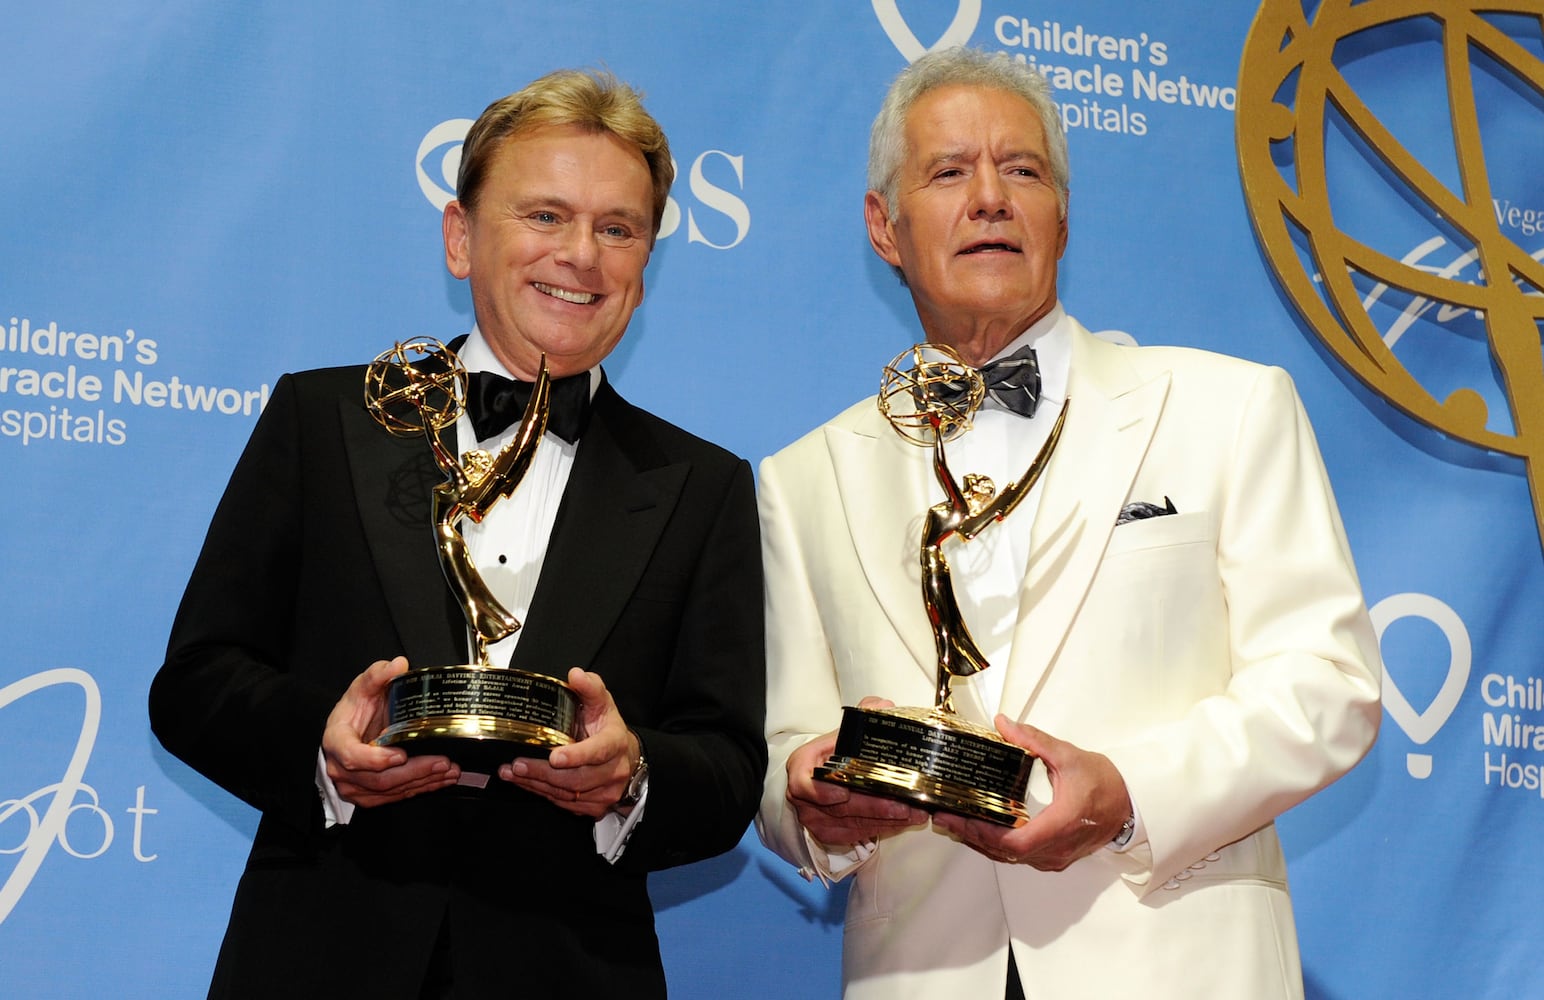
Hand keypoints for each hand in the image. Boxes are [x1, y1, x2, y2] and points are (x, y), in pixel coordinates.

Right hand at [322, 656, 460, 807]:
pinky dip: (421, 788)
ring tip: (449, 770)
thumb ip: (378, 675)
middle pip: (379, 779)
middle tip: (442, 761)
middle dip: (414, 771)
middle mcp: (342, 768)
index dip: (376, 759)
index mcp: (337, 740)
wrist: (348, 731)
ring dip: (423, 782)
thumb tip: (397, 664)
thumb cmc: (353, 711)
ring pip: (390, 791)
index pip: (352, 756)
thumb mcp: (363, 688)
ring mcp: (355, 785)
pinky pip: (395, 796)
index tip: (400, 754)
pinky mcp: (369, 795)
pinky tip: (440, 780)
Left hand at [499, 667, 637, 818]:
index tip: (554, 757)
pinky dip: (542, 794)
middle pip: (577, 778)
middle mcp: (613, 770)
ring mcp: (605, 792)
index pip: (598, 751)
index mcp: (615, 742)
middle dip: (543, 773)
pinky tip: (524, 783)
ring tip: (511, 773)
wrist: (626, 758)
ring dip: (536, 784)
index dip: (577, 756)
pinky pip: (565, 804)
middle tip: (517, 765)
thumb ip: (589, 687)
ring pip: (568, 794)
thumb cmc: (608, 728)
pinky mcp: (594, 806)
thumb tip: (575, 674)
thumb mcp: (602, 702)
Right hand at [786, 697, 928, 846]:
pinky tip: (903, 821)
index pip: (803, 784)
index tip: (844, 793)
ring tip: (914, 812)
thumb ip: (866, 714)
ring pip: (852, 825)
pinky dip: (881, 828)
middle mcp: (804, 796)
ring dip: (885, 820)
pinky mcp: (829, 833)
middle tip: (904, 805)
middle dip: (875, 807)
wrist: (830, 772)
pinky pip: (856, 835)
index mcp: (803, 765)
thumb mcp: (848, 728)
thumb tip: (884, 707)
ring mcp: (815, 818)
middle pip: (839, 809)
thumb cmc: (838, 751)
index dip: (821, 792)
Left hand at [933, 716, 1130, 870]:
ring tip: (955, 822)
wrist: (1131, 804)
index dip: (983, 834)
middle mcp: (1057, 848)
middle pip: (1005, 853)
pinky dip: (997, 846)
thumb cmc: (1106, 783)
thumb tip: (1004, 724)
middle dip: (971, 836)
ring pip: (1011, 859)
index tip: (959, 818)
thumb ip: (1033, 740)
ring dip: (981, 843)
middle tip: (945, 817)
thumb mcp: (1068, 756)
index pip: (1015, 843)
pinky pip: (1020, 858)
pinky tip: (981, 831)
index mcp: (1061, 824)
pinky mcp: (1055, 858)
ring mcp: (1056, 857)